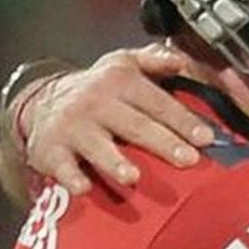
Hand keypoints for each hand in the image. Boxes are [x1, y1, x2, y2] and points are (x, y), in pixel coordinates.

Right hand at [21, 43, 213, 192]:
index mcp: (119, 81)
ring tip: (133, 177)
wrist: (41, 103)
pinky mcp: (52, 151)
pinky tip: (84, 188)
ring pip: (97, 146)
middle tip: (188, 159)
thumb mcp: (123, 63)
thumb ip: (154, 59)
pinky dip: (71, 177)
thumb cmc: (97, 88)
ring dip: (115, 162)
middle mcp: (97, 103)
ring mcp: (73, 127)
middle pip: (135, 125)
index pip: (157, 102)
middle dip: (163, 142)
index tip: (207, 138)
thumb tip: (181, 60)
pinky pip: (62, 166)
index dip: (183, 120)